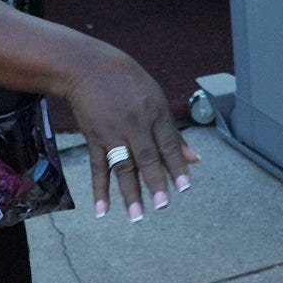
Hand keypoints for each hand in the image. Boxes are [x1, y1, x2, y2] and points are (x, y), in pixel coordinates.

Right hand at [60, 46, 197, 219]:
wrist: (87, 66)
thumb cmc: (128, 82)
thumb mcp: (156, 99)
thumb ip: (173, 133)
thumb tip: (195, 159)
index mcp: (155, 113)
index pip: (169, 143)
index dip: (177, 165)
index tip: (185, 187)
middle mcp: (135, 124)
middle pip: (147, 157)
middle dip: (156, 182)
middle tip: (163, 206)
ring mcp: (113, 132)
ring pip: (123, 166)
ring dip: (129, 192)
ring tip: (137, 216)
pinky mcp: (94, 138)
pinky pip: (98, 167)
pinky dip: (100, 189)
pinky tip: (102, 210)